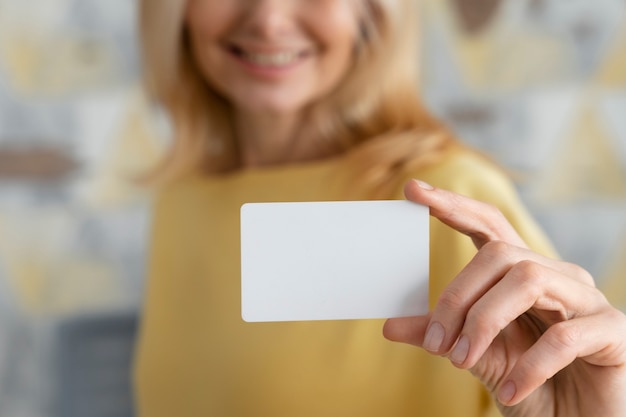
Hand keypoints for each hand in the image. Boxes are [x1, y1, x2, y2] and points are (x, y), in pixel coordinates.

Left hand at [383, 180, 625, 416]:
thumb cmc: (529, 384)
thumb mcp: (476, 355)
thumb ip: (441, 335)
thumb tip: (389, 325)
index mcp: (521, 273)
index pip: (488, 224)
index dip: (453, 205)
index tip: (413, 191)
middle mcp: (556, 275)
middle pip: (500, 254)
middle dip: (458, 296)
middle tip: (436, 343)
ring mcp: (587, 300)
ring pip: (527, 280)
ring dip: (485, 321)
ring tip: (461, 360)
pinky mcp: (612, 332)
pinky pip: (564, 337)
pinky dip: (528, 367)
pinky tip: (508, 391)